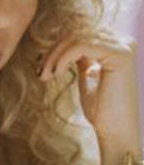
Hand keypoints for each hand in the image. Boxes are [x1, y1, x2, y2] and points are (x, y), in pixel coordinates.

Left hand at [38, 30, 141, 150]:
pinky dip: (63, 58)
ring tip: (46, 75)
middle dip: (54, 51)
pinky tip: (56, 74)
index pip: (79, 34)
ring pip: (77, 38)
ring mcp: (124, 46)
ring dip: (55, 56)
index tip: (43, 68)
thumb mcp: (87, 75)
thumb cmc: (101, 110)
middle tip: (41, 72)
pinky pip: (81, 46)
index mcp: (116, 45)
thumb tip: (65, 42)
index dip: (57, 47)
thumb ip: (81, 57)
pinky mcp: (120, 54)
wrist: (114, 132)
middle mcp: (123, 42)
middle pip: (77, 32)